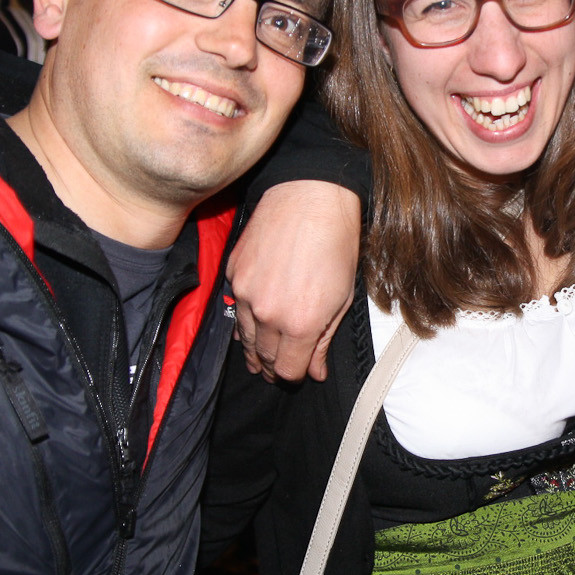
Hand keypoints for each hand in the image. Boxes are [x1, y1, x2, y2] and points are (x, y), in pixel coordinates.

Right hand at [228, 180, 360, 381]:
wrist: (311, 198)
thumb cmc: (336, 245)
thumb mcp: (341, 299)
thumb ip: (324, 341)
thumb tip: (315, 373)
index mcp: (300, 324)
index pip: (287, 371)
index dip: (293, 375)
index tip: (297, 371)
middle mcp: (267, 314)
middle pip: (264, 358)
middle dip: (273, 366)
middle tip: (278, 369)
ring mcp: (245, 293)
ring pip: (245, 337)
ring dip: (255, 348)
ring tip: (261, 357)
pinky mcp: (233, 273)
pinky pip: (235, 308)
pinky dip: (245, 318)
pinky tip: (253, 322)